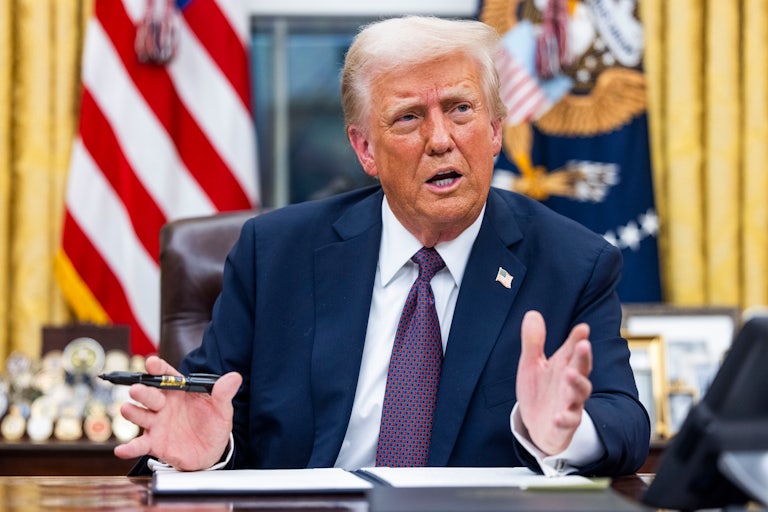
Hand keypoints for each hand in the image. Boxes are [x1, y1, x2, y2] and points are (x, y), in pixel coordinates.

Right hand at [113, 355, 242, 470]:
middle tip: (138, 389)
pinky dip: (129, 448)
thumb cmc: (213, 424)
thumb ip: (224, 393)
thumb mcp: (222, 408)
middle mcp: (164, 405)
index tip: (152, 362)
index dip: (158, 368)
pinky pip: (139, 445)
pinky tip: (121, 450)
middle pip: (150, 395)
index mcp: (179, 392)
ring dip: (132, 412)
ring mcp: (157, 423)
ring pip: (140, 415)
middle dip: (143, 391)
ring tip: (127, 409)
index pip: (167, 375)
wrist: (211, 451)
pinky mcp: (154, 443)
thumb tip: (235, 377)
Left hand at [516, 310, 592, 454]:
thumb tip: (532, 313)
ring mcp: (569, 405)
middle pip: (581, 369)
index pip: (573, 350)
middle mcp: (570, 385)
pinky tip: (558, 416)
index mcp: (564, 367)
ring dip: (577, 384)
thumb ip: (534, 342)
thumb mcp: (532, 365)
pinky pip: (567, 422)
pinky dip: (565, 419)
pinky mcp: (564, 425)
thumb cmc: (540, 392)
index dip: (578, 339)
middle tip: (584, 344)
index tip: (582, 328)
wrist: (539, 427)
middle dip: (583, 357)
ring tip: (571, 374)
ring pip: (579, 394)